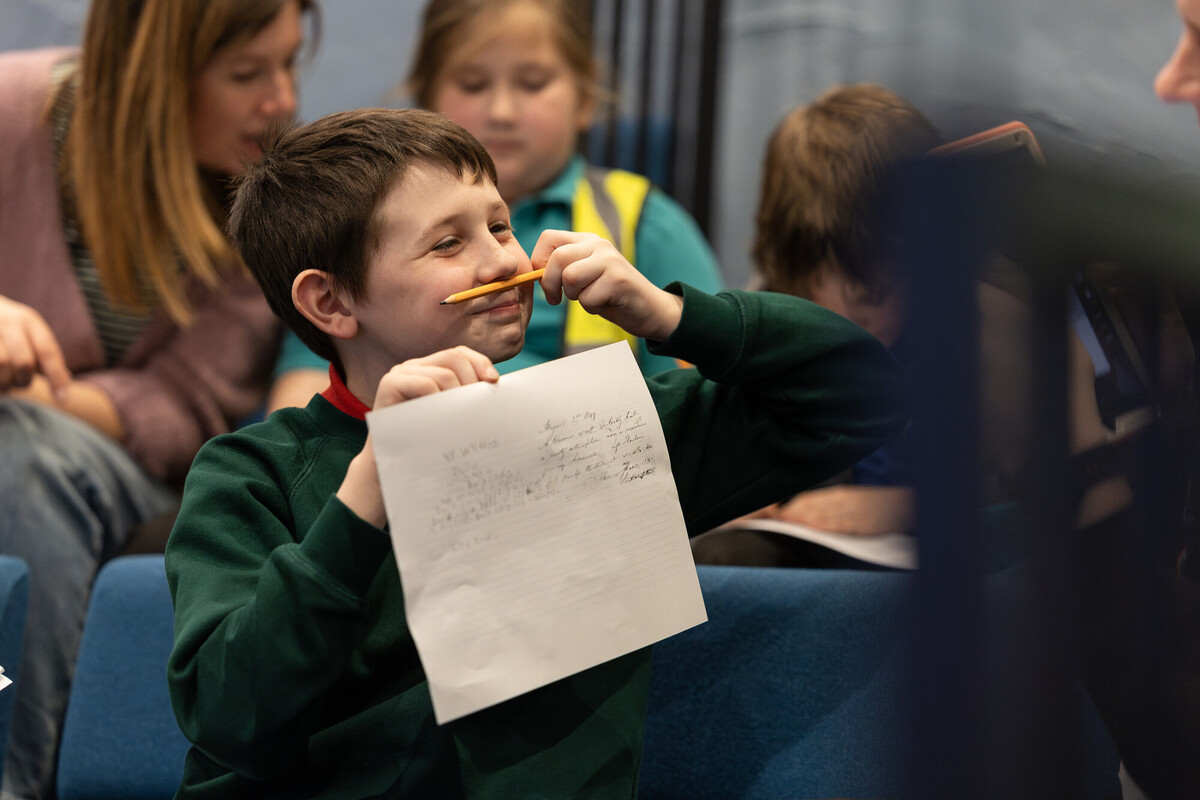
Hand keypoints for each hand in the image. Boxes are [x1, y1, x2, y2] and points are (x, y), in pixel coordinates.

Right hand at [0, 294, 70, 396]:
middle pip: (24, 362)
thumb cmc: (8, 327)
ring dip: (5, 383)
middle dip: (25, 380)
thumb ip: (45, 355)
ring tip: (4, 383)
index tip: (62, 399)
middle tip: (21, 383)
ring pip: (2, 365)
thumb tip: (66, 380)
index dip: (57, 377)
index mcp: (29, 320)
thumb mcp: (29, 332)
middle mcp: (8, 322)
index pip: (47, 351)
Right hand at [337, 347, 500, 528]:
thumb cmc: (425, 443)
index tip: (494, 383)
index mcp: (429, 369)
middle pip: (454, 357)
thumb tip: (497, 388)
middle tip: (477, 409)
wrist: (391, 469)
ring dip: (458, 397)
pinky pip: (426, 384)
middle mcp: (413, 366)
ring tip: (460, 420)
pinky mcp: (389, 384)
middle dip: (472, 382)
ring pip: (444, 373)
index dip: (480, 363)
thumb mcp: (450, 416)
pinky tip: (442, 419)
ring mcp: (400, 373)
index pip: (460, 354)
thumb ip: (465, 399)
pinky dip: (440, 399)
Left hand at [530, 230, 682, 341]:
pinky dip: (592, 307)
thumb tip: (531, 273)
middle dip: (550, 283)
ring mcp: (610, 260)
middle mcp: (598, 244)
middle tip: (555, 299)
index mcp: (587, 240)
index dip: (539, 261)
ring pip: (570, 277)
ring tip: (590, 298)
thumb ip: (562, 268)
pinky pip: (588, 297)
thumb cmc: (611, 296)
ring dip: (575, 296)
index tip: (545, 281)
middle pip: (557, 258)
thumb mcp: (584, 276)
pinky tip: (606, 303)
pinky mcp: (619, 279)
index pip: (548, 238)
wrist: (650, 309)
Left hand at [770, 485, 915, 535]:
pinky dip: (826, 526)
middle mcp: (845, 500)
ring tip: (787, 523)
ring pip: (824, 514)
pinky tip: (813, 528)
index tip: (776, 513)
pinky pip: (842, 524)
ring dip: (804, 519)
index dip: (792, 506)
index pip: (810, 499)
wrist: (909, 506)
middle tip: (775, 519)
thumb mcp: (855, 500)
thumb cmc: (879, 505)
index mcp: (841, 494)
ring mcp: (855, 512)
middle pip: (813, 506)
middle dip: (793, 513)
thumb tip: (808, 512)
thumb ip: (833, 505)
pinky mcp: (865, 524)